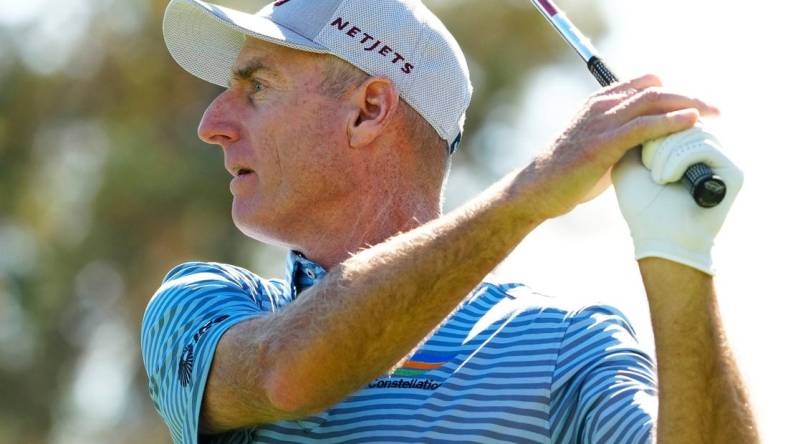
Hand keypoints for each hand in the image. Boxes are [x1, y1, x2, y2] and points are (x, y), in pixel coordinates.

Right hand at [522, 74, 719, 218]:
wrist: (538, 188)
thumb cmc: (567, 173)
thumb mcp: (597, 147)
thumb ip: (622, 140)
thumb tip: (652, 147)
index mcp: (598, 103)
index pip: (644, 84)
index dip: (672, 93)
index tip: (693, 107)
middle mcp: (601, 107)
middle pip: (655, 89)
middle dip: (688, 96)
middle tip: (714, 108)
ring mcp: (601, 123)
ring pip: (653, 102)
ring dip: (688, 105)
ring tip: (712, 114)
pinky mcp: (604, 143)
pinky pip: (644, 126)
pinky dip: (671, 121)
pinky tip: (691, 122)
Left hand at [612, 125, 743, 273]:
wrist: (653, 238)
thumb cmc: (639, 204)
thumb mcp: (629, 159)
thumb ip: (638, 128)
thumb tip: (648, 100)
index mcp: (686, 144)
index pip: (673, 111)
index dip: (652, 119)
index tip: (637, 145)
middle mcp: (706, 148)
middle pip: (683, 115)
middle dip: (657, 135)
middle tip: (647, 163)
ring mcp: (720, 159)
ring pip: (691, 129)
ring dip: (664, 151)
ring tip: (656, 176)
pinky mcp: (733, 172)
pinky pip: (703, 146)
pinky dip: (677, 160)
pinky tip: (664, 179)